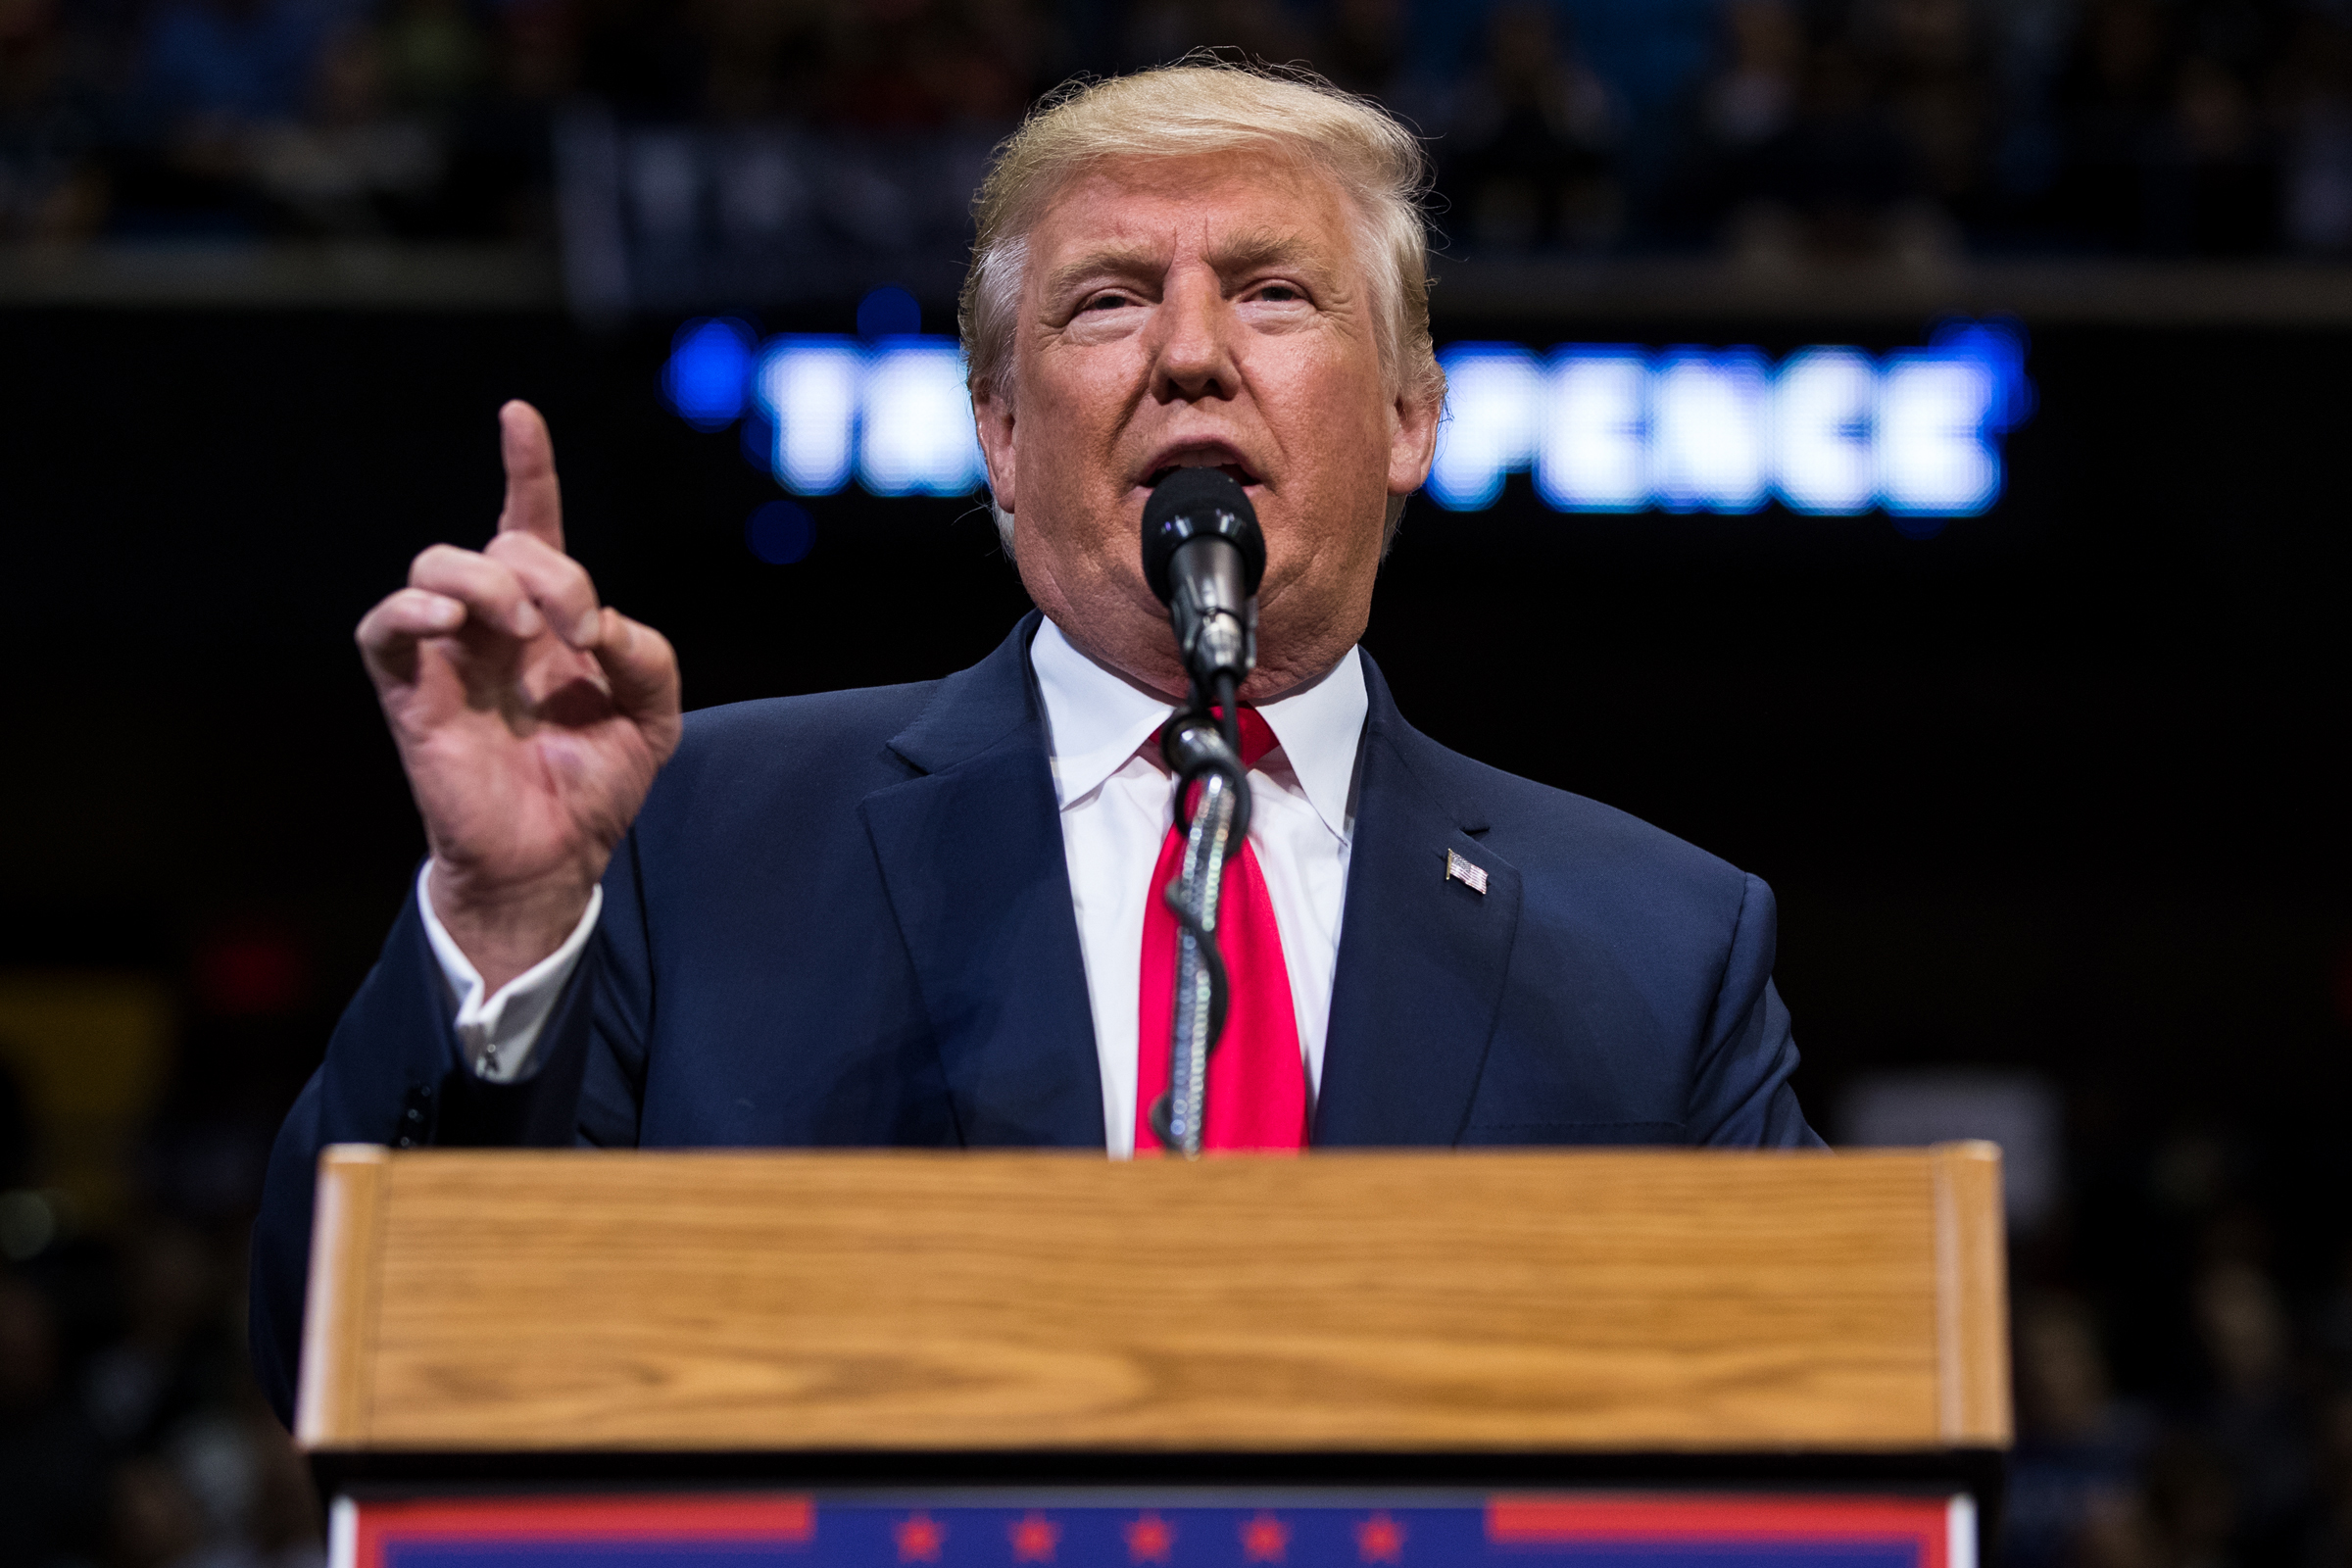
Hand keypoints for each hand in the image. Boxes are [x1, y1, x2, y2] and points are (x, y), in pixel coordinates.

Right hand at [356, 402, 681, 990]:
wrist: (556, 857)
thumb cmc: (595, 783)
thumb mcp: (653, 715)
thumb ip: (647, 656)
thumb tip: (601, 623)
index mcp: (548, 619)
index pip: (530, 524)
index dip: (526, 468)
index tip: (519, 416)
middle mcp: (492, 626)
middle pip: (497, 542)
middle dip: (550, 568)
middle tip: (580, 630)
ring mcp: (448, 656)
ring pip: (437, 566)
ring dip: (489, 582)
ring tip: (523, 632)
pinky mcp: (411, 694)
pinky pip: (383, 629)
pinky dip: (410, 611)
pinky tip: (452, 625)